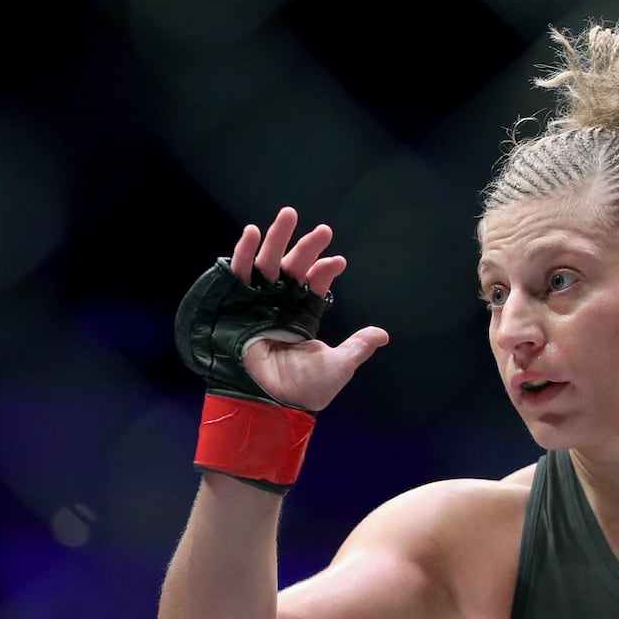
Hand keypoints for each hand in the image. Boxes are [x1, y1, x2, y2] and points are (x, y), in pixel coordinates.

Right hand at [230, 207, 388, 410]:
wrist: (270, 404)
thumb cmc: (303, 389)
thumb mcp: (338, 366)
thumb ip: (357, 347)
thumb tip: (382, 335)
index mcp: (302, 314)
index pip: (314, 283)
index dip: (325, 269)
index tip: (338, 262)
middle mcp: (280, 304)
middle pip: (292, 266)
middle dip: (306, 246)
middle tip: (323, 230)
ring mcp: (258, 302)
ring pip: (267, 262)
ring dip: (277, 238)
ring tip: (289, 214)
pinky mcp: (235, 304)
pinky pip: (238, 273)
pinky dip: (243, 252)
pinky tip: (252, 232)